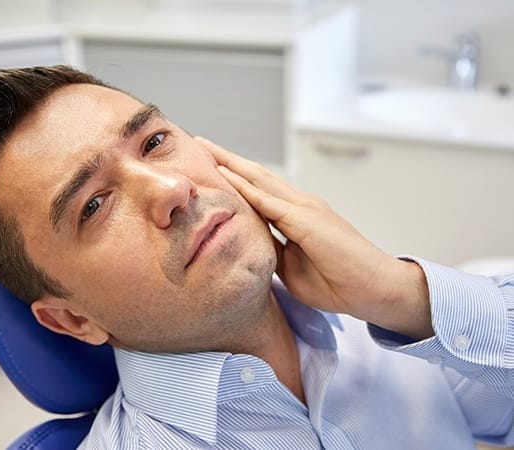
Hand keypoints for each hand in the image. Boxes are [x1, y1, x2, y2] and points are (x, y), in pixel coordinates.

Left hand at [198, 137, 432, 339]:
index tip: (210, 167)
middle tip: (201, 144)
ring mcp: (304, 208)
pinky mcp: (307, 220)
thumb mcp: (292, 268)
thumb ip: (273, 251)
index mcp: (296, 216)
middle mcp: (300, 204)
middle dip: (227, 160)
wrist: (374, 290)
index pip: (259, 191)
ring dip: (231, 163)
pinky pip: (268, 201)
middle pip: (256, 176)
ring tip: (206, 148)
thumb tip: (249, 246)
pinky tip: (226, 174)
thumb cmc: (338, 282)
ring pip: (260, 179)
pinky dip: (245, 186)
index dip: (234, 177)